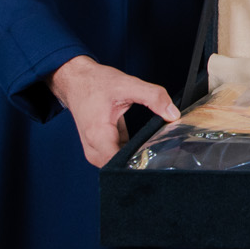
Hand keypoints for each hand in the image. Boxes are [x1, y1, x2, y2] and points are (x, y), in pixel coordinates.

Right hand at [49, 55, 179, 167]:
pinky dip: (132, 151)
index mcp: (98, 136)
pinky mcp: (101, 146)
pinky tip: (145, 143)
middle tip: (162, 152)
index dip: (140, 164)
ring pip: (120, 163)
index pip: (120, 166)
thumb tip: (173, 115)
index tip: (158, 158)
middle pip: (121, 168)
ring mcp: (95, 149)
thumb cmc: (96, 83)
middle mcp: (94, 148)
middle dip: (141, 162)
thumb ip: (154, 97)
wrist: (76, 80)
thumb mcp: (128, 85)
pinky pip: (119, 155)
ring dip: (137, 157)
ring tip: (155, 146)